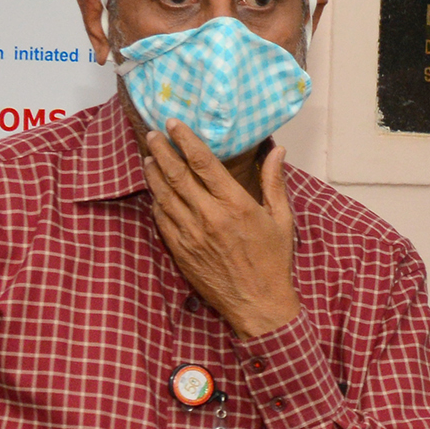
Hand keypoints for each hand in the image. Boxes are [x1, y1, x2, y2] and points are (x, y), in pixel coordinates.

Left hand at [140, 120, 299, 338]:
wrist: (258, 304)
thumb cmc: (273, 261)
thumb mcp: (281, 219)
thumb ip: (274, 182)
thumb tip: (277, 151)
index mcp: (235, 204)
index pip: (203, 163)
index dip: (186, 140)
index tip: (174, 124)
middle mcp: (209, 216)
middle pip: (177, 175)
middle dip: (162, 150)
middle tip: (152, 134)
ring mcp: (191, 234)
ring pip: (164, 195)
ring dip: (154, 173)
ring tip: (148, 156)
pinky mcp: (181, 250)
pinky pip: (162, 219)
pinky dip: (156, 201)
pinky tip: (155, 190)